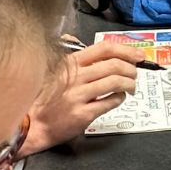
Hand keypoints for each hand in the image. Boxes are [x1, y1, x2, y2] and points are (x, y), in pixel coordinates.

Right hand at [22, 38, 140, 154]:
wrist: (32, 124)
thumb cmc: (46, 98)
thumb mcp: (56, 71)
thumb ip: (75, 58)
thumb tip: (91, 45)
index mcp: (71, 63)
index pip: (104, 48)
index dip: (126, 50)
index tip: (138, 55)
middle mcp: (75, 77)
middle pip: (114, 65)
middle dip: (131, 69)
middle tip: (135, 74)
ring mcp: (78, 95)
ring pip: (115, 82)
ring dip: (129, 83)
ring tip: (131, 87)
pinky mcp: (82, 114)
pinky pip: (110, 102)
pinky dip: (120, 98)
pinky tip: (119, 98)